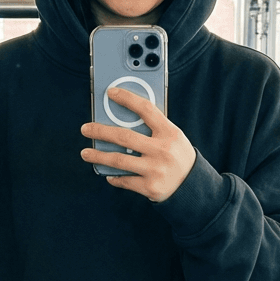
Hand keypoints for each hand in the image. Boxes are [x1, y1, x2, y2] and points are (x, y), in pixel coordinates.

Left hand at [80, 87, 195, 202]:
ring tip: (86, 153)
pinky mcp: (150, 187)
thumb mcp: (173, 137)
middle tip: (86, 129)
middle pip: (124, 136)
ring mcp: (155, 170)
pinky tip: (107, 173)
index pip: (146, 110)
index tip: (111, 93)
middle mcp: (162, 151)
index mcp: (170, 133)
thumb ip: (154, 128)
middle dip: (100, 131)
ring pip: (119, 160)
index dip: (127, 98)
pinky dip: (114, 177)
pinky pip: (125, 180)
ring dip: (98, 156)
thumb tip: (122, 118)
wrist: (194, 186)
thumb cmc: (179, 156)